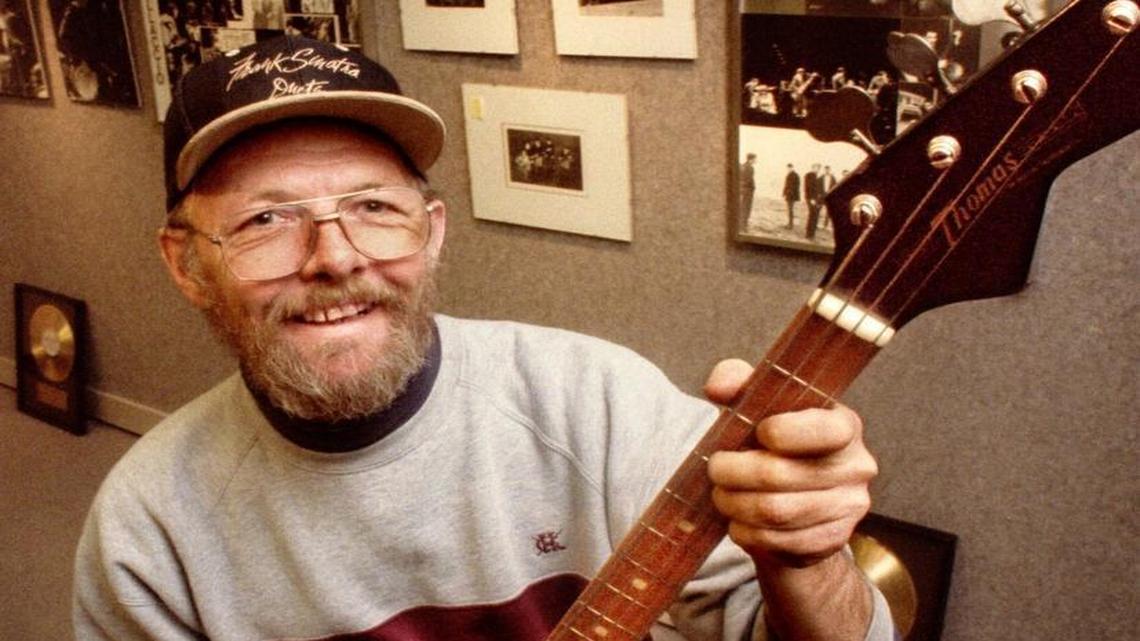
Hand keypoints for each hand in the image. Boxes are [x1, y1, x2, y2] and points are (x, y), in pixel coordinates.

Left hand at [702, 359, 877, 568]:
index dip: (781, 432)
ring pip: (775, 511)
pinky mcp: (832, 541)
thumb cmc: (775, 444)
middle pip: (781, 474)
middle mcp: (856, 466)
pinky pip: (777, 542)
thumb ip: (738, 384)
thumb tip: (718, 387)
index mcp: (844, 425)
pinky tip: (738, 520)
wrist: (796, 503)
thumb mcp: (758, 406)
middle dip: (733, 472)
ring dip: (734, 503)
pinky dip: (746, 532)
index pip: (822, 430)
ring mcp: (848, 508)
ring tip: (721, 494)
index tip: (757, 432)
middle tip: (715, 468)